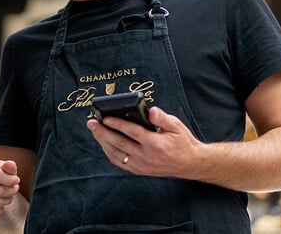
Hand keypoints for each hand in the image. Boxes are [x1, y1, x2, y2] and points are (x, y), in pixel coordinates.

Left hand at [86, 106, 203, 178]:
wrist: (189, 164)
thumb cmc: (182, 142)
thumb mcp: (176, 126)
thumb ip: (162, 118)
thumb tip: (151, 111)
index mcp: (156, 144)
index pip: (132, 132)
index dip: (117, 124)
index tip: (105, 117)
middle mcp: (146, 156)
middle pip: (119, 143)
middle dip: (103, 132)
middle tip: (91, 122)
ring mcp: (141, 165)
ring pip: (116, 154)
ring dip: (102, 142)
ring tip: (94, 130)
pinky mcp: (138, 170)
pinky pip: (119, 161)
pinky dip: (109, 152)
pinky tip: (103, 142)